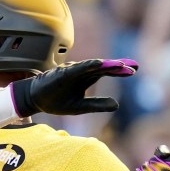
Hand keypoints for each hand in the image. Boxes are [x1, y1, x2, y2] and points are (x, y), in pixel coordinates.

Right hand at [10, 58, 137, 116]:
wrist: (35, 99)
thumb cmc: (56, 101)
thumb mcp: (80, 107)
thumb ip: (97, 105)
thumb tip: (117, 105)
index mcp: (85, 79)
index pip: (105, 72)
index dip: (119, 71)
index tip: (134, 70)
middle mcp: (80, 72)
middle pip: (102, 67)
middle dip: (118, 65)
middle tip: (134, 65)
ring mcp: (71, 71)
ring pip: (92, 66)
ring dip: (107, 64)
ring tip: (121, 64)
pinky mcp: (62, 74)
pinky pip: (77, 68)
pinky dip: (88, 65)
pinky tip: (99, 63)